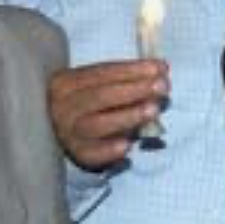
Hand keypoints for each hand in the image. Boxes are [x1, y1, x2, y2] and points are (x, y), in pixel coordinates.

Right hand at [48, 59, 169, 170]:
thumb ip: (128, 78)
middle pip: (100, 96)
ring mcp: (67, 133)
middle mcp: (63, 107)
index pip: (102, 73)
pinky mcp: (76, 155)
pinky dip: (110, 150)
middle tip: (161, 86)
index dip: (132, 70)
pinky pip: (92, 153)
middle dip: (134, 90)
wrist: (63, 131)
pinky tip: (128, 145)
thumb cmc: (92, 102)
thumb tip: (161, 70)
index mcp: (67, 82)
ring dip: (128, 116)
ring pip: (96, 124)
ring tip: (153, 109)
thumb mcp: (102, 85)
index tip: (159, 68)